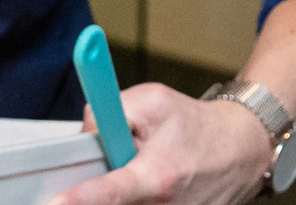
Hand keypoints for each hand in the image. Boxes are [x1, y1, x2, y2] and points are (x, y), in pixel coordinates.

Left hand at [50, 83, 272, 204]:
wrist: (240, 151)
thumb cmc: (195, 127)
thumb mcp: (155, 100)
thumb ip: (114, 110)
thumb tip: (85, 132)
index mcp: (159, 176)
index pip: (113, 192)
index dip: (81, 199)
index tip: (56, 203)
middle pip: (107, 201)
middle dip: (101, 177)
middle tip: (121, 157)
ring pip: (118, 203)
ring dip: (122, 186)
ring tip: (145, 169)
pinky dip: (135, 196)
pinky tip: (152, 185)